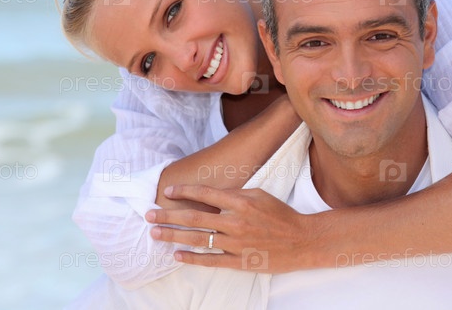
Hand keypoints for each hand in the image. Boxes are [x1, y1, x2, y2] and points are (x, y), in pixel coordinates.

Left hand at [146, 185, 318, 272]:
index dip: (184, 191)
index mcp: (241, 201)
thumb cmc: (281, 214)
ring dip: (173, 235)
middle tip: (149, 214)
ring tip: (155, 233)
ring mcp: (237, 243)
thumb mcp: (259, 195)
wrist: (302, 240)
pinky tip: (177, 255)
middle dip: (169, 215)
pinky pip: (211, 260)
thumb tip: (211, 194)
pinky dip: (192, 258)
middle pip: (195, 217)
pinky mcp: (240, 261)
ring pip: (198, 239)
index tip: (168, 191)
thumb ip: (235, 194)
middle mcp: (236, 221)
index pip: (205, 193)